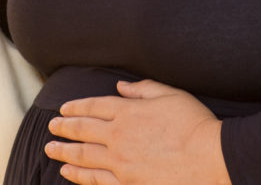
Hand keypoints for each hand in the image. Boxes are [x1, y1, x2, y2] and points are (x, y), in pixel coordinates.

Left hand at [45, 78, 230, 184]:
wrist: (209, 158)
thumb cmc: (194, 123)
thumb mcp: (171, 94)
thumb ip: (143, 89)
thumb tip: (121, 86)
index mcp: (129, 111)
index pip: (94, 106)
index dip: (76, 107)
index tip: (64, 109)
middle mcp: (119, 136)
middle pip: (83, 131)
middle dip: (64, 128)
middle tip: (51, 128)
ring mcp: (120, 162)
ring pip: (83, 156)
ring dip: (64, 152)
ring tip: (50, 150)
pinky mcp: (127, 183)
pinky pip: (95, 180)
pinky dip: (78, 176)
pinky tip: (68, 173)